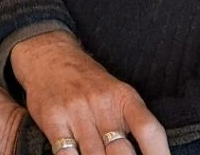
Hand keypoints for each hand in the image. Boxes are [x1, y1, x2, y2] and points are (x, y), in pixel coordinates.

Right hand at [10, 32, 167, 154]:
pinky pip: (66, 154)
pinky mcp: (53, 119)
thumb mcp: (115, 92)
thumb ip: (130, 123)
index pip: (148, 130)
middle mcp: (101, 103)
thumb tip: (150, 153)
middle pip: (121, 152)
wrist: (49, 54)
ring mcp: (76, 111)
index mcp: (123, 97)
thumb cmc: (88, 81)